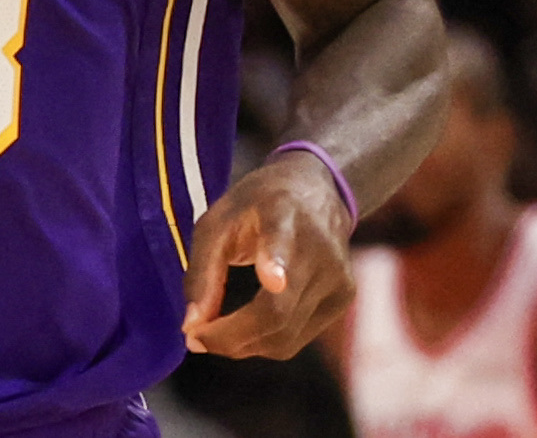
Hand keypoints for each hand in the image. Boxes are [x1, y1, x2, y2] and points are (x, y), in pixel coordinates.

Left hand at [182, 150, 354, 358]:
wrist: (317, 190)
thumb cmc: (256, 206)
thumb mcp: (218, 221)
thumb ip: (203, 272)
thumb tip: (191, 328)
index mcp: (283, 212)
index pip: (282, 240)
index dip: (276, 261)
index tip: (272, 280)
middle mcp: (319, 246)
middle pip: (276, 310)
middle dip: (231, 336)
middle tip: (195, 338)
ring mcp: (338, 275)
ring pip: (285, 336)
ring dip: (242, 346)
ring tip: (212, 334)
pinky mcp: (345, 297)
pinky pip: (296, 339)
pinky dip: (263, 343)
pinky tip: (245, 329)